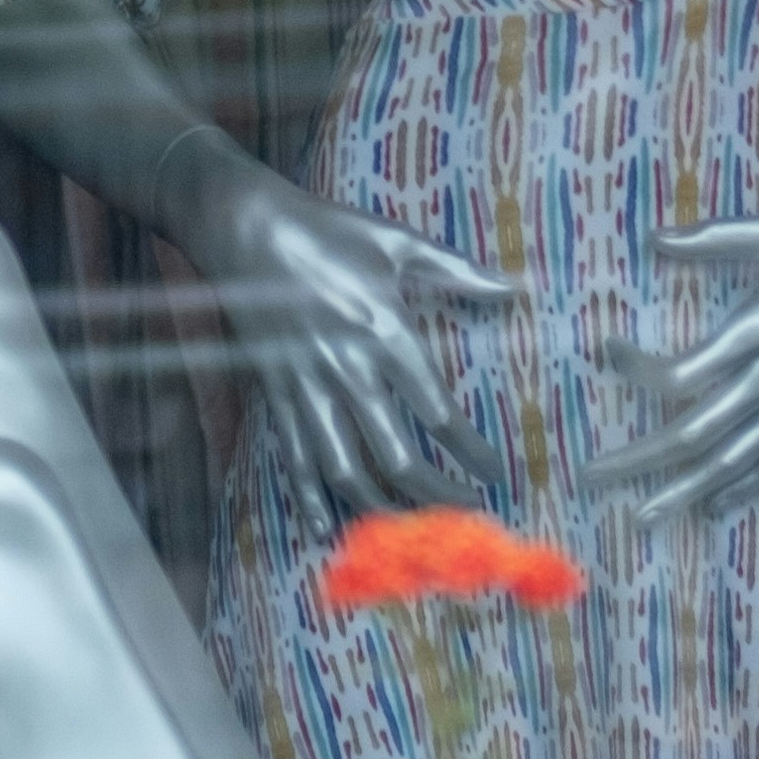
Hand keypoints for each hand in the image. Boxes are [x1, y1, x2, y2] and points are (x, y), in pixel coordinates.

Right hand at [191, 147, 515, 521]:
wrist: (246, 227)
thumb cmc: (330, 230)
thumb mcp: (398, 241)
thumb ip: (457, 270)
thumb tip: (512, 289)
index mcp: (386, 331)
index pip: (438, 411)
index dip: (471, 450)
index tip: (496, 473)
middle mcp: (348, 369)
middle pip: (395, 455)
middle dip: (435, 493)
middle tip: (467, 510)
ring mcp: (307, 386)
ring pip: (344, 469)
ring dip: (382, 507)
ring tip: (413, 530)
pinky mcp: (275, 392)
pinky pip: (294, 457)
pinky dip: (307, 499)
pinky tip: (325, 530)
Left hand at [595, 213, 758, 527]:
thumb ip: (715, 239)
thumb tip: (654, 239)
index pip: (682, 374)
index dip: (637, 373)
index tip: (605, 354)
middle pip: (696, 433)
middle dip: (640, 459)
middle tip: (591, 478)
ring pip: (733, 460)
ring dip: (684, 490)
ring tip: (644, 517)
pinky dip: (744, 487)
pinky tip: (715, 506)